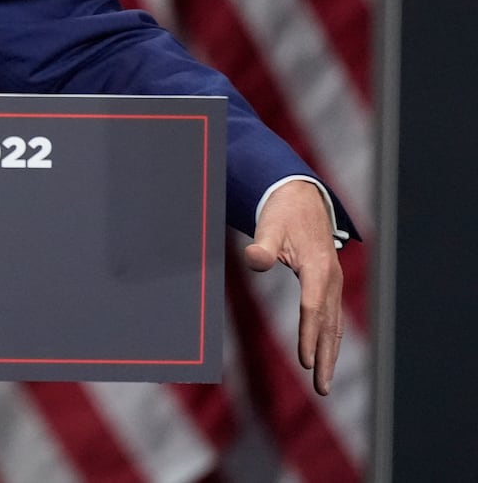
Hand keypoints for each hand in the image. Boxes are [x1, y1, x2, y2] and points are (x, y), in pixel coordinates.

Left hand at [243, 179, 343, 394]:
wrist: (301, 198)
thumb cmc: (282, 213)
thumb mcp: (269, 225)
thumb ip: (262, 245)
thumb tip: (253, 260)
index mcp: (318, 267)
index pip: (312, 309)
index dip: (308, 335)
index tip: (303, 362)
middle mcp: (331, 279)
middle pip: (329, 325)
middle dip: (325, 358)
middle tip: (321, 388)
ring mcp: (333, 283)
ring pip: (333, 325)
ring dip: (329, 355)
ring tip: (323, 384)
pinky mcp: (329, 285)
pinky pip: (330, 318)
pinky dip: (328, 340)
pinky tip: (322, 358)